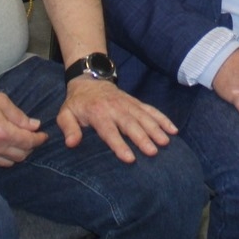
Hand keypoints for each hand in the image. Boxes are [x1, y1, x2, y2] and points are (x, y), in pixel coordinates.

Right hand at [0, 88, 45, 166]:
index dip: (39, 139)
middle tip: (32, 136)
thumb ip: (18, 115)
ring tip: (20, 142)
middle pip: (22, 155)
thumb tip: (33, 125)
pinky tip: (5, 147)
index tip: (43, 134)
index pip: (29, 142)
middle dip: (30, 146)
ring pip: (11, 162)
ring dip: (19, 153)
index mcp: (3, 132)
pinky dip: (6, 158)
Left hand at [58, 77, 178, 162]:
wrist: (89, 80)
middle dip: (142, 138)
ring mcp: (128, 104)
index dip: (119, 145)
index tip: (129, 158)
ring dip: (156, 129)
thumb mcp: (65, 114)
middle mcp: (116, 108)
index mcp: (98, 113)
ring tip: (166, 142)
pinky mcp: (136, 103)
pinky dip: (163, 119)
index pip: (110, 131)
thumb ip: (68, 128)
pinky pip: (151, 110)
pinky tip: (173, 130)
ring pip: (144, 117)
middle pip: (131, 124)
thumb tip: (72, 143)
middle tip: (153, 152)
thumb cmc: (77, 103)